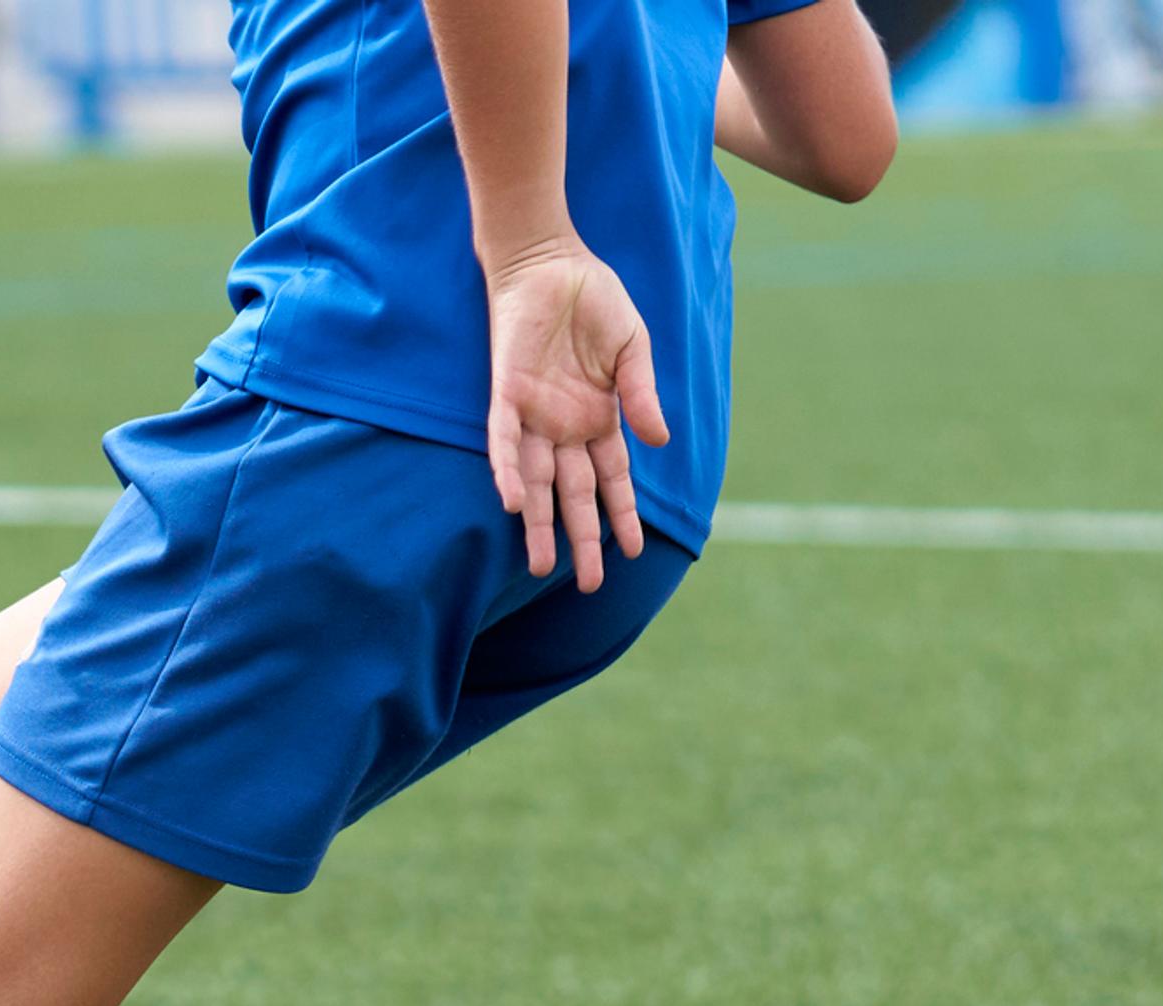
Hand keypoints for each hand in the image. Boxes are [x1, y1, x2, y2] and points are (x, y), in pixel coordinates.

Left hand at [480, 241, 667, 590]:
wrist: (551, 261)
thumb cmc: (593, 300)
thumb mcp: (633, 347)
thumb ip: (641, 395)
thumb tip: (659, 442)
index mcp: (598, 418)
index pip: (612, 479)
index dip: (621, 514)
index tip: (632, 552)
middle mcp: (564, 426)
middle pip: (573, 494)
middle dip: (582, 537)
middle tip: (588, 585)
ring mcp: (533, 415)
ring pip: (535, 482)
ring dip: (539, 523)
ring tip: (544, 566)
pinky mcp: (505, 395)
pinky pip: (503, 441)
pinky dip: (506, 471)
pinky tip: (512, 503)